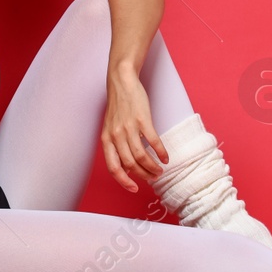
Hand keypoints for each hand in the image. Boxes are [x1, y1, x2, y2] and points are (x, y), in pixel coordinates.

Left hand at [100, 69, 168, 191]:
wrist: (121, 82)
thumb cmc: (118, 105)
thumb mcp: (110, 127)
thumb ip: (116, 145)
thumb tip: (127, 166)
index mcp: (106, 140)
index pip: (113, 168)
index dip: (123, 181)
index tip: (134, 189)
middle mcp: (116, 136)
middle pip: (131, 165)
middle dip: (144, 175)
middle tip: (154, 178)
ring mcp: (129, 128)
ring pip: (142, 156)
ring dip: (153, 167)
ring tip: (160, 170)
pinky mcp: (142, 119)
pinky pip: (153, 142)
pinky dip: (160, 152)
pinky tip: (165, 157)